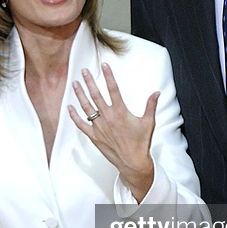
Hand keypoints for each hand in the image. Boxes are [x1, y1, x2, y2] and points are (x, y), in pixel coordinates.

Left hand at [68, 63, 157, 202]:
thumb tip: (157, 92)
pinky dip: (74, 116)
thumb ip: (151, 106)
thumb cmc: (141, 142)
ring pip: (86, 107)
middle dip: (89, 82)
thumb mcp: (148, 122)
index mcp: (121, 112)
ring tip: (75, 84)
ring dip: (80, 95)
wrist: (133, 162)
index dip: (108, 76)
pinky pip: (81, 125)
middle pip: (96, 95)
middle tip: (84, 71)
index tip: (104, 65)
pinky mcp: (94, 136)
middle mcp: (108, 118)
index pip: (113, 89)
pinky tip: (69, 107)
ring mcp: (99, 127)